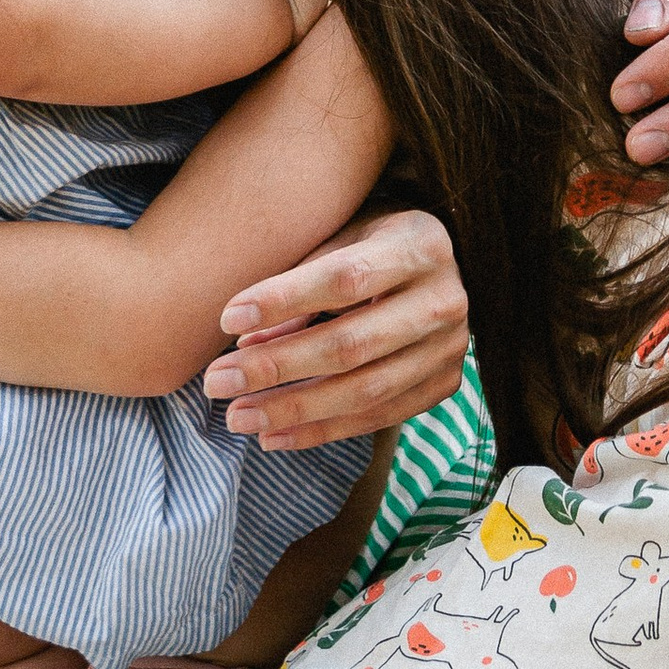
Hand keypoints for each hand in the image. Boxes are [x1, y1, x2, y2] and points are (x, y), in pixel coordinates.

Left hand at [202, 205, 468, 452]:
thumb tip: (244, 341)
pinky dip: (322, 430)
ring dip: (293, 409)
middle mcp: (444, 300)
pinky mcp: (445, 384)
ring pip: (364, 391)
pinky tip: (274, 435)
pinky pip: (378, 418)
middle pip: (350, 345)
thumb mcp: (344, 233)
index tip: (227, 319)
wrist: (449, 263)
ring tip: (238, 416)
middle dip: (277, 368)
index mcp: (419, 245)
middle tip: (218, 381)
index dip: (284, 300)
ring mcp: (450, 349)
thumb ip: (300, 278)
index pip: (345, 279)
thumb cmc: (378, 239)